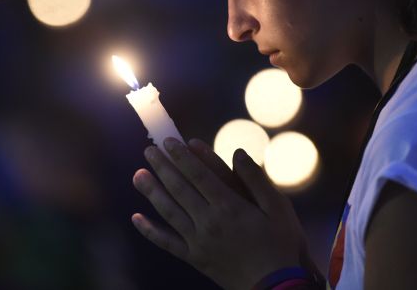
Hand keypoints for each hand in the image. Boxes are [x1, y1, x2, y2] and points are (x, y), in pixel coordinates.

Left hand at [132, 137, 313, 289]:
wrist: (276, 287)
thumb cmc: (280, 244)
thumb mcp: (278, 208)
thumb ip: (256, 179)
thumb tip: (237, 153)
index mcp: (229, 206)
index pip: (199, 175)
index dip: (182, 157)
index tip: (169, 142)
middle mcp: (209, 221)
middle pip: (179, 188)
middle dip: (163, 167)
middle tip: (148, 150)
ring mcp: (199, 241)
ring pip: (169, 211)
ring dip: (152, 192)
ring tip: (138, 174)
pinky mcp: (195, 258)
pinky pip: (167, 243)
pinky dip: (150, 230)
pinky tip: (136, 218)